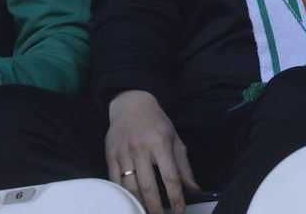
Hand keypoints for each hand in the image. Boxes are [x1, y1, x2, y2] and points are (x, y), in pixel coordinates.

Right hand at [105, 90, 198, 213]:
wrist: (130, 103)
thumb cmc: (155, 122)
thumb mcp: (174, 139)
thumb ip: (184, 166)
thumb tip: (194, 188)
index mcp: (160, 143)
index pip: (170, 176)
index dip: (176, 197)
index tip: (180, 211)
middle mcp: (141, 148)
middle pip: (149, 185)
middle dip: (156, 207)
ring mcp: (124, 152)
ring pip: (130, 187)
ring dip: (139, 204)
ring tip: (146, 212)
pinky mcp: (111, 155)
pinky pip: (115, 181)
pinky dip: (123, 195)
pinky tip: (130, 202)